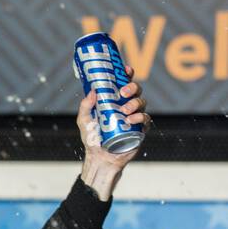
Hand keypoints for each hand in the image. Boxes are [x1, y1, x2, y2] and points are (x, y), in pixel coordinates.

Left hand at [78, 65, 149, 200]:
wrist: (99, 158)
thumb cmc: (92, 139)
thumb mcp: (84, 120)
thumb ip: (85, 106)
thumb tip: (92, 91)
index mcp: (115, 101)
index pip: (124, 83)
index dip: (127, 74)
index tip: (126, 69)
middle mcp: (127, 107)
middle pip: (136, 90)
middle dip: (132, 87)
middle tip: (123, 93)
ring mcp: (135, 118)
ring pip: (142, 103)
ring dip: (135, 103)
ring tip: (124, 111)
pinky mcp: (140, 130)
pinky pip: (145, 119)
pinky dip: (139, 117)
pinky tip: (130, 120)